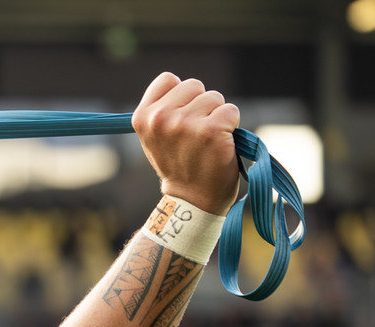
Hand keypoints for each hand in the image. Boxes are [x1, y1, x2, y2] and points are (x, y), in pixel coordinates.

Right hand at [132, 73, 239, 215]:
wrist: (191, 199)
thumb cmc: (177, 164)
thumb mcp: (155, 137)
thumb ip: (162, 109)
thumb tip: (181, 85)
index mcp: (143, 117)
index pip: (168, 79)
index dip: (181, 96)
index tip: (179, 119)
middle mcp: (161, 119)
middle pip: (194, 85)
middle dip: (200, 105)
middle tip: (195, 135)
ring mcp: (186, 125)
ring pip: (215, 97)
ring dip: (216, 116)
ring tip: (206, 141)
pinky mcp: (211, 132)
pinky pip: (231, 111)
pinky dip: (231, 126)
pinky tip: (220, 144)